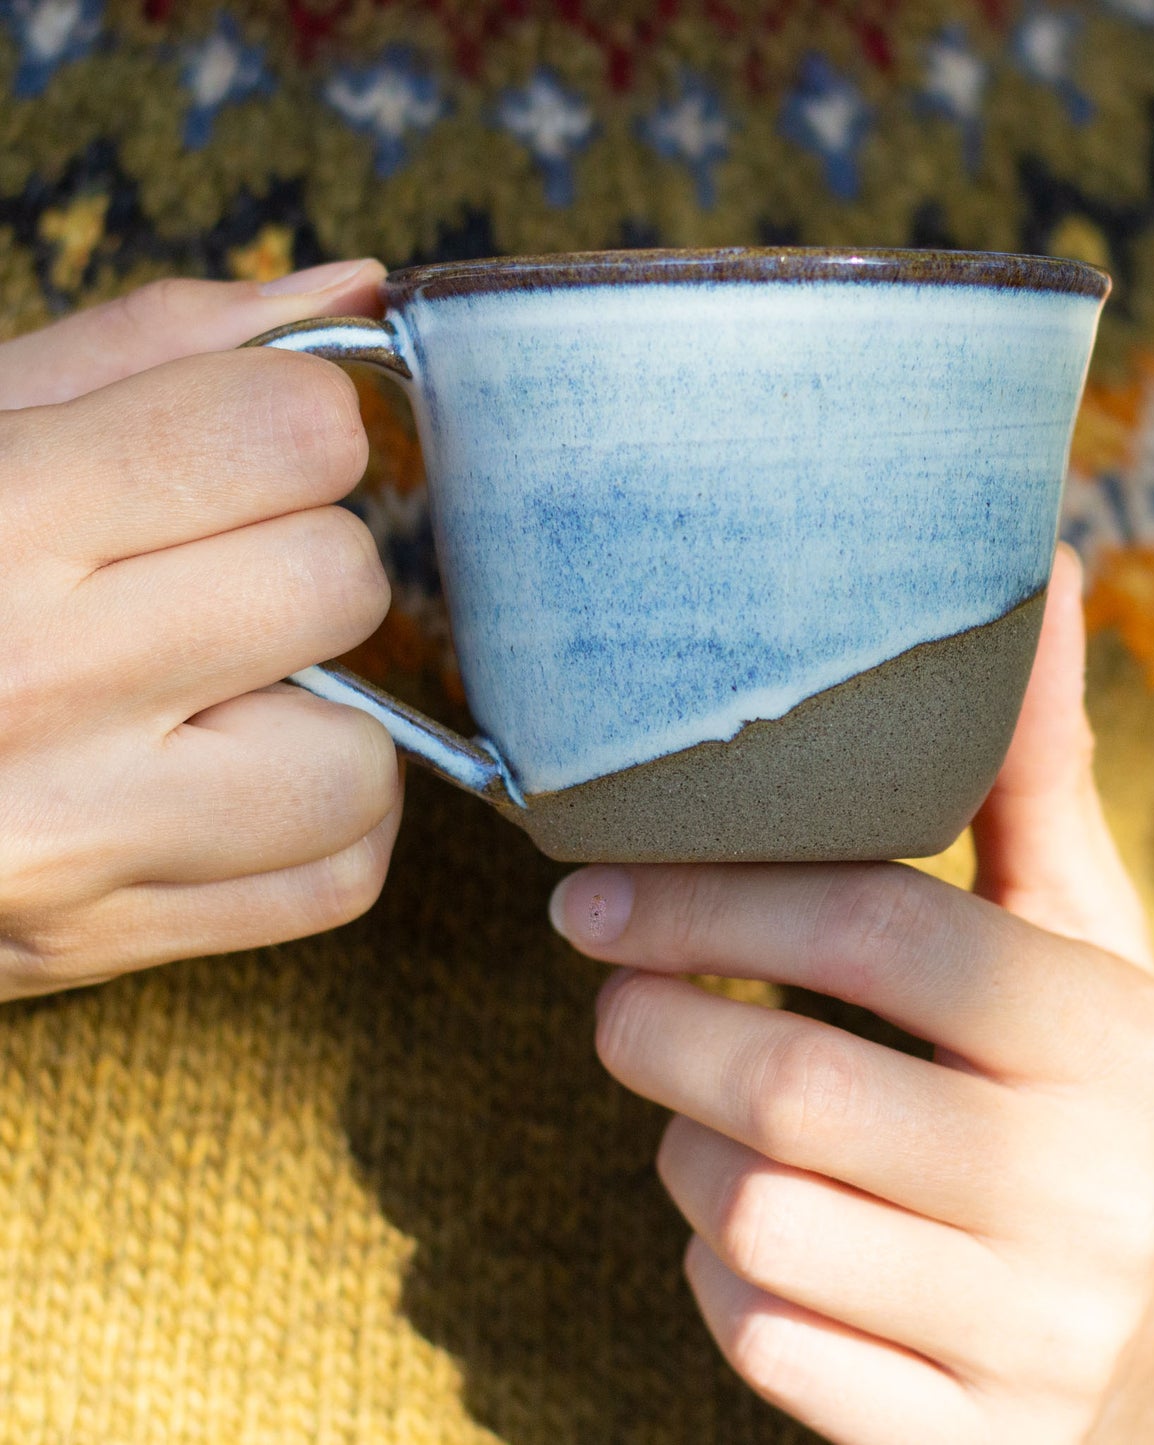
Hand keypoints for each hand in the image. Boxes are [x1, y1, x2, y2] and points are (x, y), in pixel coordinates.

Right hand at [0, 262, 402, 998]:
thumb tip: (361, 292)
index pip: (291, 434)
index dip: (296, 423)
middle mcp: (26, 686)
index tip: (248, 444)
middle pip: (338, 584)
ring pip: (359, 761)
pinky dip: (322, 825)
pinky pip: (333, 880)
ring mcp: (66, 840)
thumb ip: (157, 347)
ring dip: (322, 713)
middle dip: (301, 559)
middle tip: (209, 571)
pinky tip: (238, 781)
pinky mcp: (93, 940)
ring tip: (217, 690)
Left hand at [549, 548, 1153, 1444]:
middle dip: (653, 1024)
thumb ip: (1033, 772)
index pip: (878, 929)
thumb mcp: (1085, 940)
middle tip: (610, 992)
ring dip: (683, 1151)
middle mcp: (1085, 1188)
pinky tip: (754, 1236)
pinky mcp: (968, 1444)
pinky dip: (717, 1280)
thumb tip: (1031, 572)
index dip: (710, 897)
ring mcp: (1029, 1334)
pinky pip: (763, 1346)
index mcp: (1111, 1034)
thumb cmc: (1095, 1099)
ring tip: (702, 1113)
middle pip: (785, 1082)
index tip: (590, 889)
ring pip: (751, 1221)